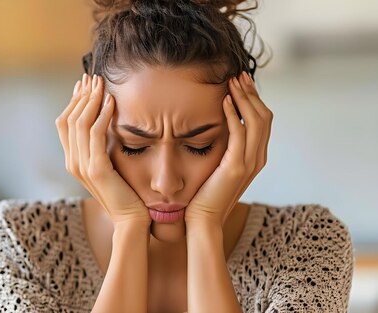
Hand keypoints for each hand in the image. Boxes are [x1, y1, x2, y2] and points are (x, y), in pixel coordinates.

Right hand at [55, 73, 150, 226]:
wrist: (131, 220)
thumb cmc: (126, 193)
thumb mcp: (110, 165)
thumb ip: (103, 146)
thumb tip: (105, 123)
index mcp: (73, 160)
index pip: (65, 123)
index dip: (74, 101)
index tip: (86, 84)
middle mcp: (72, 162)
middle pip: (68, 119)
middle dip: (81, 95)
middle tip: (93, 77)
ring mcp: (82, 166)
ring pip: (79, 123)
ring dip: (91, 100)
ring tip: (102, 84)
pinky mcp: (97, 169)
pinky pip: (95, 135)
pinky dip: (102, 115)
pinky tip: (112, 101)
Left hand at [184, 71, 272, 227]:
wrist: (201, 219)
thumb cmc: (204, 193)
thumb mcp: (217, 165)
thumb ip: (222, 147)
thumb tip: (214, 126)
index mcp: (255, 156)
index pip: (261, 120)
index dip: (253, 99)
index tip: (240, 82)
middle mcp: (257, 158)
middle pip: (264, 116)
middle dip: (252, 93)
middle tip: (238, 75)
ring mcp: (249, 163)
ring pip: (256, 121)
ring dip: (244, 98)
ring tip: (232, 82)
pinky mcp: (236, 167)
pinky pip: (239, 133)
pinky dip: (233, 114)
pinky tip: (223, 101)